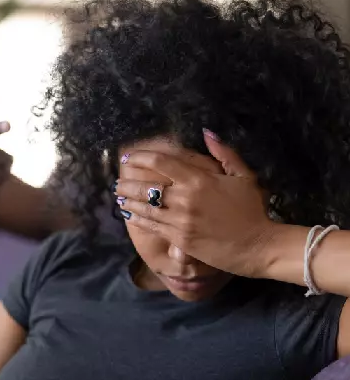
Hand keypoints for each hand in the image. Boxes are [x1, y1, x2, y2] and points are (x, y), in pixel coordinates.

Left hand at [115, 131, 277, 277]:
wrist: (259, 246)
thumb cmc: (252, 210)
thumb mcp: (243, 176)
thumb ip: (224, 153)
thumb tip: (206, 133)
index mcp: (198, 179)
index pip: (161, 162)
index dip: (140, 158)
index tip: (128, 158)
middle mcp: (185, 198)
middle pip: (146, 186)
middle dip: (127, 183)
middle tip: (119, 181)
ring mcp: (180, 220)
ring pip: (144, 208)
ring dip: (128, 201)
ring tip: (119, 197)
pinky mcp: (178, 239)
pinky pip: (151, 226)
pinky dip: (136, 219)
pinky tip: (129, 215)